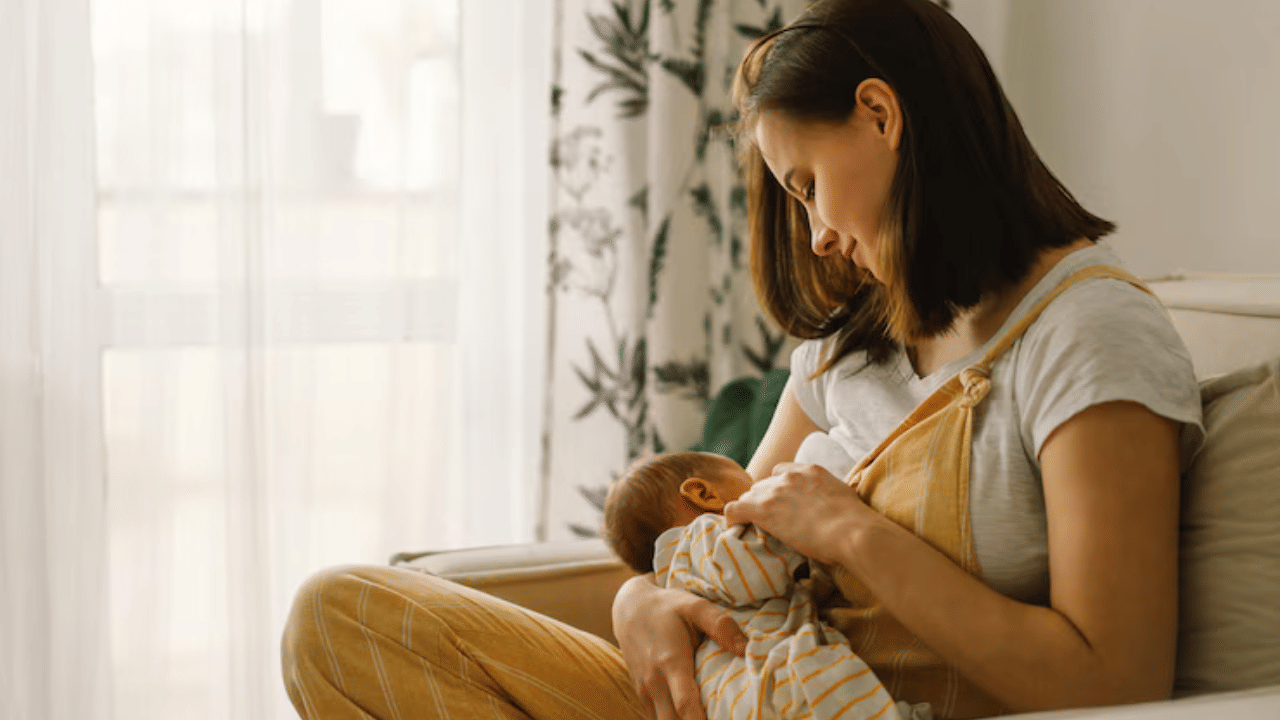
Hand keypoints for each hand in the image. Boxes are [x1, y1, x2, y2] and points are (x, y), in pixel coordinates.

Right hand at [612, 574, 747, 719]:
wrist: (629, 608)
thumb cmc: (667, 607)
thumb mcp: (695, 606)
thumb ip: (721, 625)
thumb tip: (747, 648)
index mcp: (671, 663)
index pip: (686, 706)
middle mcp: (654, 682)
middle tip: (721, 719)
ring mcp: (645, 691)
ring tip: (707, 717)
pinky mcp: (641, 694)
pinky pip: (655, 719)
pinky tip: (690, 717)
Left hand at [723, 462, 870, 563]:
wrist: (853, 532)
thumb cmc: (857, 524)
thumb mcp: (842, 498)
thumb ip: (828, 497)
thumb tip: (828, 511)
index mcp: (810, 470)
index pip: (781, 472)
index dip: (777, 490)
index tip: (780, 505)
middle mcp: (789, 476)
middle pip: (762, 486)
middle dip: (763, 501)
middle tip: (769, 522)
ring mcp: (775, 492)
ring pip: (748, 497)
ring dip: (751, 511)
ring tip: (754, 529)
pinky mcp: (763, 509)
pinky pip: (734, 509)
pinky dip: (732, 519)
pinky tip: (735, 529)